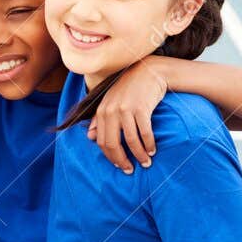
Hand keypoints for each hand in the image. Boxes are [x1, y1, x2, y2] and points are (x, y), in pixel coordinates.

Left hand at [87, 57, 169, 173]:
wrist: (148, 72)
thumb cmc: (129, 89)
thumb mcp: (110, 102)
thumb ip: (99, 120)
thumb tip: (89, 137)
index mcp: (102, 111)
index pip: (102, 141)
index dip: (110, 156)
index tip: (119, 165)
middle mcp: (111, 111)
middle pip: (113, 143)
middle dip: (122, 160)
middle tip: (130, 170)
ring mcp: (126, 109)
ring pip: (131, 140)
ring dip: (139, 155)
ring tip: (146, 162)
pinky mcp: (141, 108)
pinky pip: (145, 132)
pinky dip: (149, 144)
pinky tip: (152, 150)